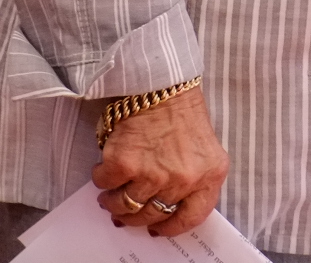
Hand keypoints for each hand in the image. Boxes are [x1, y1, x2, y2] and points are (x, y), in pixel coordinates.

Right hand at [92, 86, 228, 239]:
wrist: (162, 82)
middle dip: (136, 216)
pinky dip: (101, 180)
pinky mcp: (125, 165)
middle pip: (153, 215)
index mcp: (209, 176)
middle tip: (125, 208)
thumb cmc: (182, 112)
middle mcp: (183, 180)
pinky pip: (106, 185)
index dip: (171, 227)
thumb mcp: (202, 150)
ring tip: (110, 194)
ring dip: (114, 202)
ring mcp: (154, 175)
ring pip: (126, 206)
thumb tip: (159, 205)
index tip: (158, 229)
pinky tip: (105, 169)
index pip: (192, 218)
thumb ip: (191, 178)